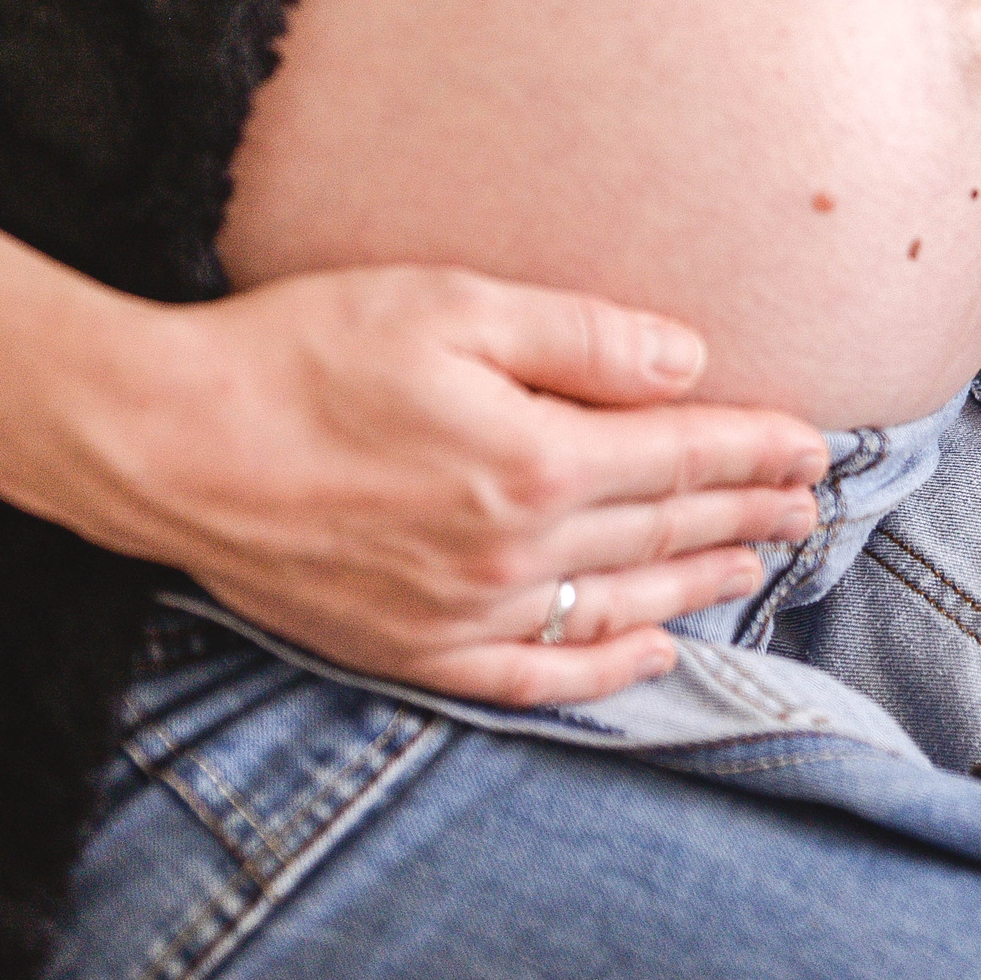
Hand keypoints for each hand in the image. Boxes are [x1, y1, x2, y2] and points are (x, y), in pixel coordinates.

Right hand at [63, 266, 828, 707]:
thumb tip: (686, 362)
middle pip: (663, 531)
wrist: (165, 444)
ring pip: (617, 604)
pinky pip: (536, 673)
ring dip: (697, 582)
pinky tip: (651, 654)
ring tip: (756, 564)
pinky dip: (604, 667)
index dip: (756, 448)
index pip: (682, 456)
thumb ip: (580, 337)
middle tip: (810, 505)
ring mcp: (464, 610)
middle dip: (747, 512)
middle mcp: (514, 549)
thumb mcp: (450, 306)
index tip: (815, 443)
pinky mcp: (412, 648)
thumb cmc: (300, 353)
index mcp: (534, 459)